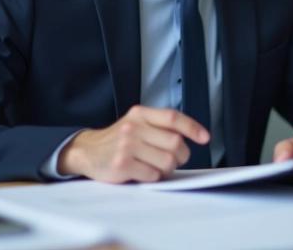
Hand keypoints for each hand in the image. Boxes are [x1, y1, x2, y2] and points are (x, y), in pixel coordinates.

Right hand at [58, 105, 209, 182]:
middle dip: (181, 156)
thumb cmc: (117, 139)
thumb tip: (190, 137)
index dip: (192, 127)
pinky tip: (143, 172)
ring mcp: (127, 145)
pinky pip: (152, 175)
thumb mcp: (136, 123)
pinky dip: (153, 177)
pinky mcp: (122, 164)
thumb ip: (159, 125)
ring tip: (156, 167)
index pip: (173, 117)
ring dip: (167, 169)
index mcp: (140, 114)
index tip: (204, 137)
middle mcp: (134, 127)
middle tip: (174, 160)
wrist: (87, 151)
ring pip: (167, 161)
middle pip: (175, 143)